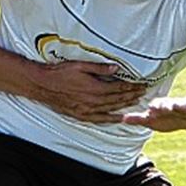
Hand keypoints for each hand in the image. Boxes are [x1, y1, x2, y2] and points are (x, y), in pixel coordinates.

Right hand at [31, 62, 146, 122]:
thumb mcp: (81, 65)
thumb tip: (116, 68)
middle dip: (132, 96)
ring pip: (111, 109)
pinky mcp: (80, 115)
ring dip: (125, 106)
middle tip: (143, 92)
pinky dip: (110, 119)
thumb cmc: (60, 73)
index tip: (141, 85)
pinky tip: (118, 118)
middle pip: (118, 99)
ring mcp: (87, 110)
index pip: (119, 88)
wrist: (43, 85)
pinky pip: (99, 119)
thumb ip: (100, 68)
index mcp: (95, 88)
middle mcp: (93, 101)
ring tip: (136, 102)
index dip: (132, 87)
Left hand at [113, 98, 185, 130]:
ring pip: (180, 105)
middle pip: (167, 105)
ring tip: (174, 107)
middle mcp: (173, 105)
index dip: (154, 108)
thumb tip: (122, 119)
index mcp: (162, 107)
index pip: (156, 106)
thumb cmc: (172, 116)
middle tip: (156, 108)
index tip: (149, 110)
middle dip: (162, 106)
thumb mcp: (155, 120)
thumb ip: (140, 119)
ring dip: (177, 106)